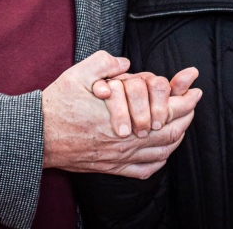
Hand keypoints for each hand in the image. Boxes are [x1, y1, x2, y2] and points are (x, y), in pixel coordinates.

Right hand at [42, 51, 202, 178]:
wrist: (38, 137)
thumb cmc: (58, 106)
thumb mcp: (78, 74)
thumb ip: (104, 63)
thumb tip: (125, 64)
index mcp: (122, 115)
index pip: (165, 109)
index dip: (184, 98)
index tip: (194, 88)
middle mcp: (125, 141)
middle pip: (170, 131)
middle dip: (187, 115)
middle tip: (193, 102)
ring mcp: (119, 158)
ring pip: (161, 151)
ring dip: (177, 136)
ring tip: (184, 123)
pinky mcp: (111, 168)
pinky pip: (145, 169)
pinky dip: (160, 161)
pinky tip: (163, 152)